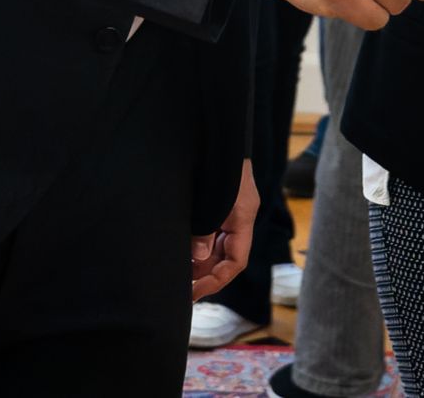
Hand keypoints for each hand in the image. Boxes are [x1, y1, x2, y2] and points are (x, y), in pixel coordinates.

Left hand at [190, 158, 258, 301]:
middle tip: (182, 288)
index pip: (236, 261)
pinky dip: (199, 246)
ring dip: (201, 261)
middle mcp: (240, 217)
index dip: (216, 280)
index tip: (194, 291)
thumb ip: (204, 230)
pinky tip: (184, 253)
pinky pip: (213, 233)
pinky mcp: (221, 204)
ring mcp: (232, 210)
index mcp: (244, 216)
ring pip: (218, 246)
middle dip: (206, 274)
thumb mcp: (212, 199)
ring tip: (179, 274)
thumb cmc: (219, 162)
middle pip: (227, 256)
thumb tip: (198, 257)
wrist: (221, 132)